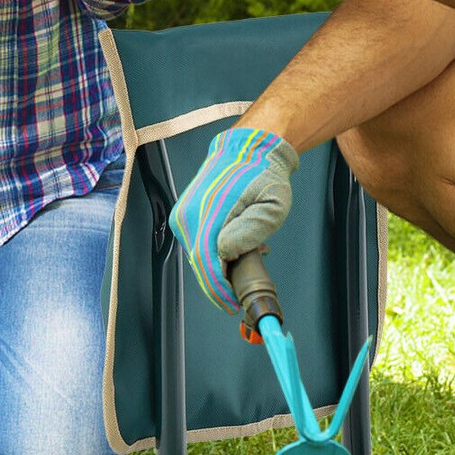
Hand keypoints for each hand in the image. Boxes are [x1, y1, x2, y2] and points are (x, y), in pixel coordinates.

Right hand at [170, 127, 301, 312]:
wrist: (246, 149)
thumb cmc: (263, 174)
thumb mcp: (272, 204)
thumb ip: (251, 230)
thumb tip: (225, 253)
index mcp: (207, 214)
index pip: (208, 266)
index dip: (220, 291)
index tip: (234, 304)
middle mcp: (187, 217)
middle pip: (201, 266)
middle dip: (222, 282)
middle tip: (246, 287)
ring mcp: (182, 217)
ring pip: (199, 258)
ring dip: (219, 267)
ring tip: (249, 257)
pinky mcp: (184, 217)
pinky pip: (198, 245)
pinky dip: (214, 254)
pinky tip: (235, 247)